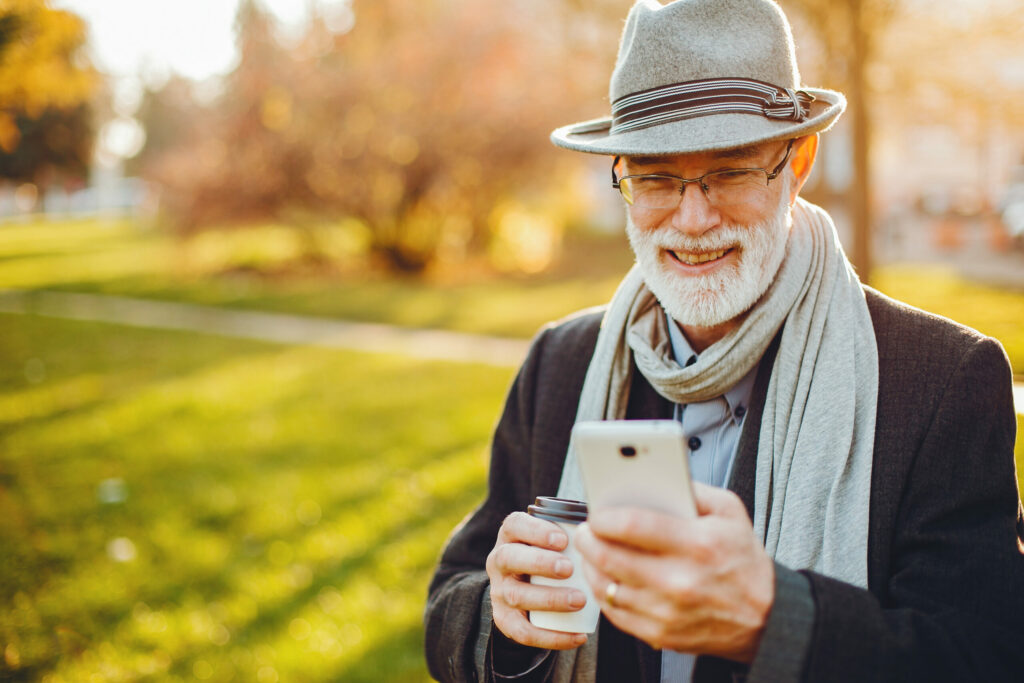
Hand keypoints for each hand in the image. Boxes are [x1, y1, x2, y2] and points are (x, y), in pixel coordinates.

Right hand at [485, 511, 589, 649]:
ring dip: (549, 598)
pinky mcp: (504, 619)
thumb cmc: (552, 555)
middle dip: (540, 563)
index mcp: (511, 536)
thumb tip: (606, 528)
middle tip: (569, 569)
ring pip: (516, 595)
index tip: (564, 539)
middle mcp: (499, 561)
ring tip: (579, 600)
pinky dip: (551, 636)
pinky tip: (578, 636)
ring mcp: (499, 591)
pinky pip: (523, 631)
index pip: (514, 525)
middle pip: (509, 558)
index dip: (536, 531)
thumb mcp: (554, 539)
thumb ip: (574, 531)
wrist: (528, 590)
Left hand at [574, 482, 773, 661]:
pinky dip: (603, 593)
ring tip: (591, 551)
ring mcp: (668, 611)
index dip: (605, 517)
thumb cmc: (743, 560)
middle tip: (585, 530)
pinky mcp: (660, 633)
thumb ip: (692, 488)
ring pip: (607, 586)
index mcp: (698, 544)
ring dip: (591, 566)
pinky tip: (604, 577)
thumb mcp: (730, 511)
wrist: (764, 617)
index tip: (596, 513)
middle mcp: (680, 581)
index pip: (634, 526)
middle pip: (611, 557)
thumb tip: (654, 475)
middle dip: (589, 540)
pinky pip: (615, 613)